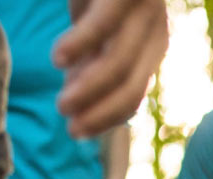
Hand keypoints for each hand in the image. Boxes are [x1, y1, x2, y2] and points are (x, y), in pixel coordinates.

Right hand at [54, 0, 168, 137]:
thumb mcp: (96, 29)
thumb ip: (90, 62)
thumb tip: (75, 101)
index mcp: (151, 47)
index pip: (133, 96)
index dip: (105, 119)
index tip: (74, 133)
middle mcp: (155, 31)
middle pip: (130, 85)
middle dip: (99, 112)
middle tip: (68, 126)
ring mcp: (144, 9)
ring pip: (119, 62)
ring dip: (89, 89)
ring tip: (63, 104)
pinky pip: (103, 24)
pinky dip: (80, 45)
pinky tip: (57, 60)